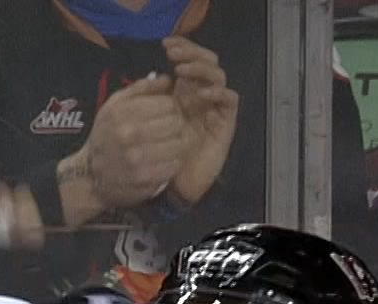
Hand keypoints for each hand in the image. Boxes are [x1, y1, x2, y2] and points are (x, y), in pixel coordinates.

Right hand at [70, 75, 186, 215]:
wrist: (90, 175)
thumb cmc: (107, 135)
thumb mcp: (114, 105)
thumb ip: (141, 89)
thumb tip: (168, 79)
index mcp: (123, 112)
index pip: (168, 104)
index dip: (171, 108)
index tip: (166, 114)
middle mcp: (129, 134)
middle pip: (176, 123)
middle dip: (176, 126)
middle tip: (169, 131)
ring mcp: (137, 158)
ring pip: (178, 144)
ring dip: (176, 145)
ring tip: (167, 146)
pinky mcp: (144, 179)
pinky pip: (174, 165)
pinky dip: (173, 163)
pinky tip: (163, 161)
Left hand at [164, 37, 238, 206]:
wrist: (171, 185)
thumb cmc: (158, 153)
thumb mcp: (147, 122)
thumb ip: (152, 100)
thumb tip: (158, 76)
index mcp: (185, 92)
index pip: (190, 60)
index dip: (182, 48)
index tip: (165, 44)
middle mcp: (203, 97)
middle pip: (207, 63)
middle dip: (192, 54)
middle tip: (174, 54)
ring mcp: (215, 109)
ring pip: (218, 77)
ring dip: (201, 69)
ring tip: (183, 70)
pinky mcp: (225, 124)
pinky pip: (229, 100)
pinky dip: (218, 93)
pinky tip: (202, 93)